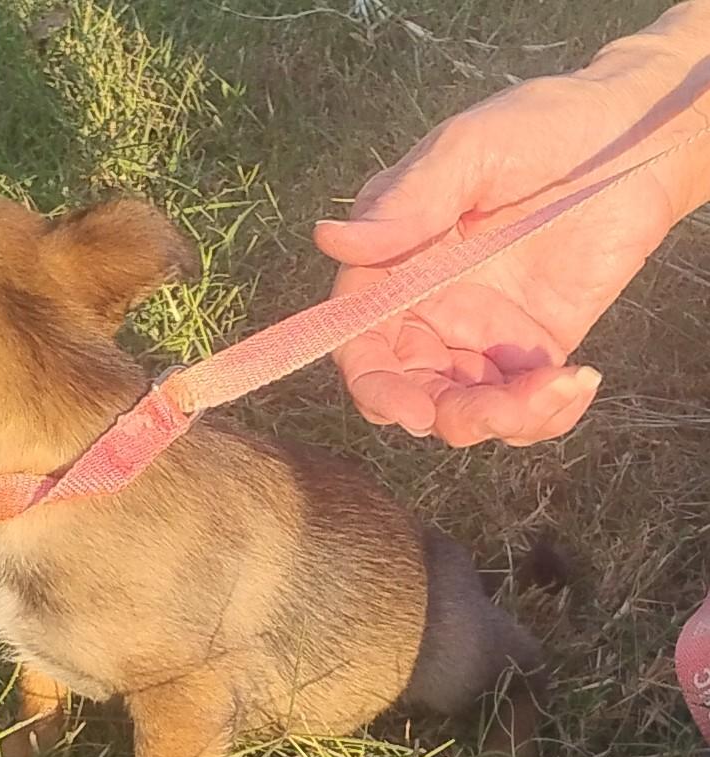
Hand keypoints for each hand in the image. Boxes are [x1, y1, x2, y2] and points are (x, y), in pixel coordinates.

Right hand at [316, 15, 709, 445]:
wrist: (637, 135)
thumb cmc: (541, 127)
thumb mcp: (467, 151)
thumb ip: (407, 202)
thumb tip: (329, 238)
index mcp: (394, 266)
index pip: (359, 340)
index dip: (373, 384)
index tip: (410, 409)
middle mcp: (426, 309)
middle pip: (407, 391)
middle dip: (443, 416)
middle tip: (500, 410)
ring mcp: (479, 334)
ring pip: (462, 411)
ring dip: (502, 421)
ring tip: (560, 386)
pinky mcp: (533, 350)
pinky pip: (521, 409)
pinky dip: (545, 416)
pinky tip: (580, 380)